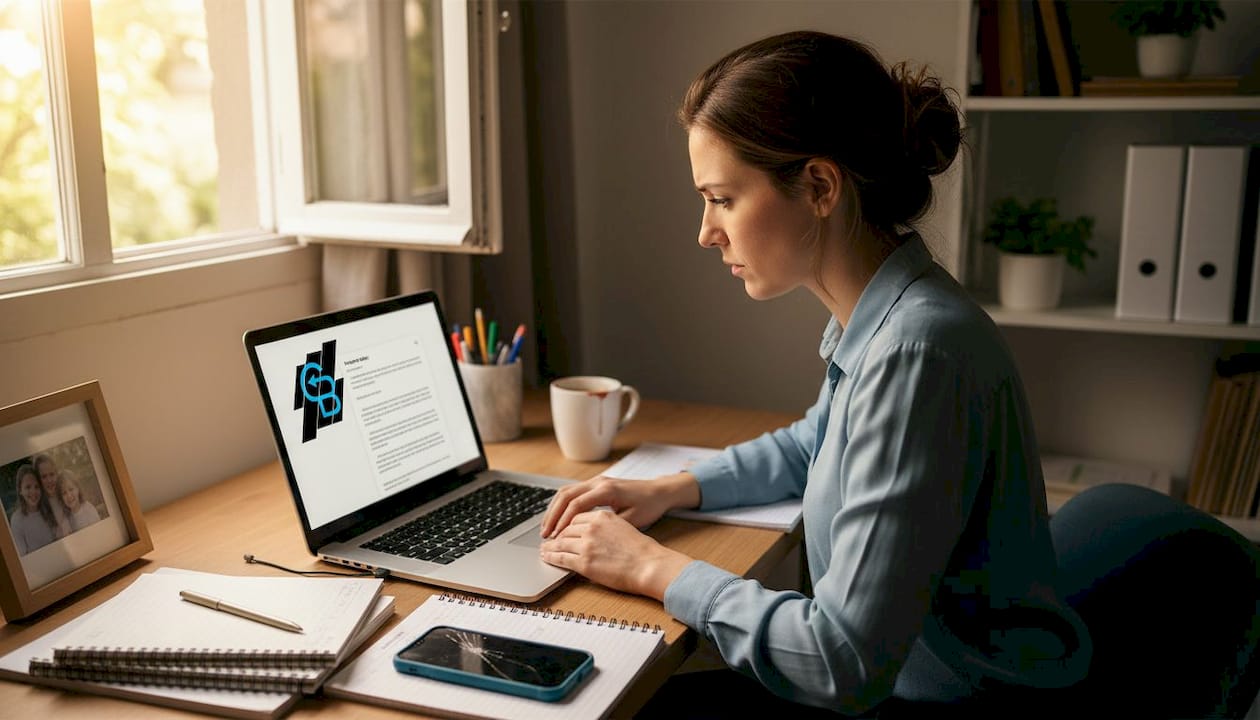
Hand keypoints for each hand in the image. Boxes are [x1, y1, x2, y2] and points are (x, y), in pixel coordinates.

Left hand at [539, 509, 691, 599]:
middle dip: (556, 534)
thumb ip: (605, 525)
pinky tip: (546, 557)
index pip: (576, 517)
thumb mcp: (623, 525)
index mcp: (601, 516)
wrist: (650, 564)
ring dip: (550, 546)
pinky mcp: (584, 562)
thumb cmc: (642, 549)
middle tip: (548, 539)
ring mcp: (586, 544)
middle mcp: (591, 527)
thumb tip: (593, 533)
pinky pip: (561, 558)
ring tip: (544, 549)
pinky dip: (551, 557)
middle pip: (565, 529)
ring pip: (560, 542)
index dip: (566, 524)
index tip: (561, 529)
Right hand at [540, 473, 699, 538]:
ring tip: (547, 528)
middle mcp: (598, 482)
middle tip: (545, 534)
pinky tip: (559, 519)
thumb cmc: (649, 506)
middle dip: (553, 515)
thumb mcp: (631, 520)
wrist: (659, 491)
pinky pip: (573, 492)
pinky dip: (563, 505)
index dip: (563, 522)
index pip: (576, 505)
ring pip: (567, 492)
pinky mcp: (597, 484)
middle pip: (566, 495)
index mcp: (606, 490)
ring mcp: (597, 481)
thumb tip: (587, 537)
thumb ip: (609, 526)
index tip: (555, 537)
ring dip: (555, 509)